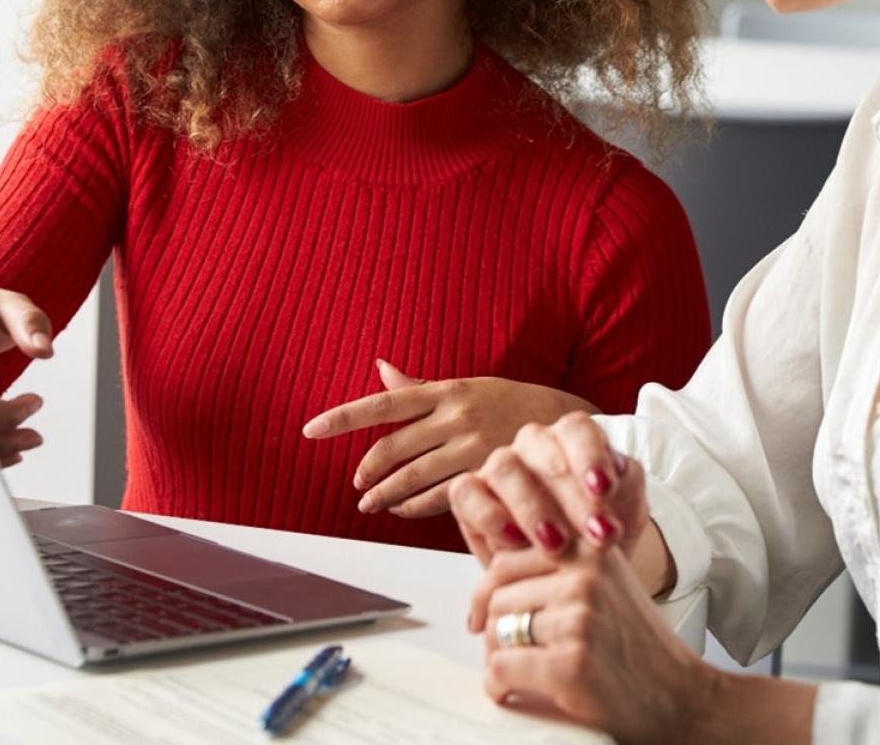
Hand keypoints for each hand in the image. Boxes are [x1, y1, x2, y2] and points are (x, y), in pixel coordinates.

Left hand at [301, 361, 596, 518]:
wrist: (568, 427)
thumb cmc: (511, 403)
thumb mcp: (467, 387)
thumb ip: (420, 387)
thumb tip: (379, 368)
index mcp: (447, 391)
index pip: (384, 403)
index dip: (343, 417)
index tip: (311, 429)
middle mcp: (456, 417)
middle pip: (392, 449)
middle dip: (367, 472)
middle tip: (357, 485)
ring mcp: (471, 448)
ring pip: (411, 479)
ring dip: (384, 496)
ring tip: (370, 504)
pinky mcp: (485, 476)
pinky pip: (438, 499)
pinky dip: (413, 508)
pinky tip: (403, 510)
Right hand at [447, 412, 648, 569]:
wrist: (570, 576)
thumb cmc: (598, 536)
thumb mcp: (626, 511)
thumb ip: (629, 484)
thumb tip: (618, 469)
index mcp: (571, 438)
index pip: (577, 428)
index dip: (590, 455)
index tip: (605, 491)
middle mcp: (532, 445)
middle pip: (541, 447)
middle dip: (569, 493)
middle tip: (593, 533)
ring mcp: (498, 467)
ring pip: (504, 467)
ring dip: (532, 507)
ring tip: (557, 545)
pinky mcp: (468, 494)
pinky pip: (467, 492)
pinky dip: (489, 516)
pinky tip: (515, 543)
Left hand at [471, 541, 714, 743]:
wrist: (682, 697)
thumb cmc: (641, 648)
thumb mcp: (608, 585)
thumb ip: (561, 570)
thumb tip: (494, 580)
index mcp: (591, 549)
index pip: (507, 560)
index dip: (486, 593)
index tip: (481, 615)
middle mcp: (586, 576)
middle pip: (498, 598)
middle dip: (495, 632)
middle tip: (506, 653)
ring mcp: (580, 618)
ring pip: (498, 633)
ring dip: (498, 660)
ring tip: (517, 673)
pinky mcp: (571, 662)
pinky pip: (502, 669)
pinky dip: (498, 686)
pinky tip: (511, 692)